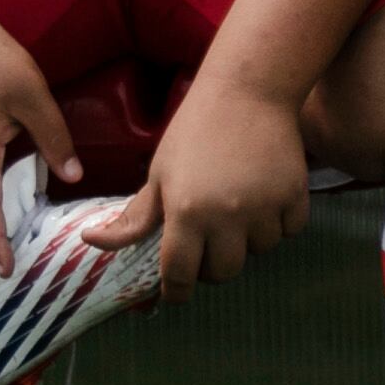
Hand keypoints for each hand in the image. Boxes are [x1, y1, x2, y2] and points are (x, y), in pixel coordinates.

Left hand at [105, 73, 312, 293]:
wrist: (247, 91)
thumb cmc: (194, 131)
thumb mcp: (158, 174)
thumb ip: (134, 218)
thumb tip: (90, 243)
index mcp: (185, 213)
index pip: (179, 274)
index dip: (174, 291)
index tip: (174, 293)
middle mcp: (226, 217)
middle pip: (223, 273)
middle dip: (212, 267)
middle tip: (207, 247)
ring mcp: (264, 208)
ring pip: (259, 252)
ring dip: (248, 242)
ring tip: (239, 215)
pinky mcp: (294, 195)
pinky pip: (289, 231)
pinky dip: (279, 224)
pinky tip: (266, 203)